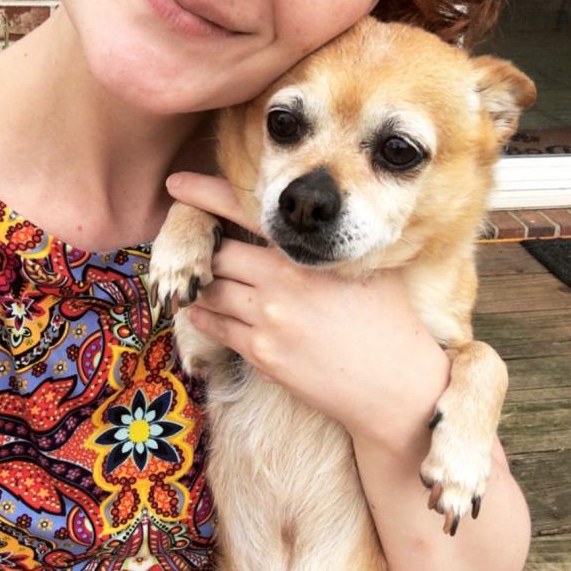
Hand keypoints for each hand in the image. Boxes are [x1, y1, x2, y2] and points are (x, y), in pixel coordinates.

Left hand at [165, 172, 449, 444]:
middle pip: (217, 254)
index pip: (245, 213)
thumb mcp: (366, 267)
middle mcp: (279, 282)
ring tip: (196, 279)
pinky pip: (217, 328)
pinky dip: (205, 317)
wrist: (393, 386)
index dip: (205, 194)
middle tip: (191, 244)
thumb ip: (329, 245)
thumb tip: (306, 224)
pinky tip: (202, 312)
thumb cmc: (388, 322)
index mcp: (303, 254)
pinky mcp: (261, 355)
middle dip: (202, 249)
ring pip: (211, 292)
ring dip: (201, 285)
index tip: (177, 184)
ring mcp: (266, 320)